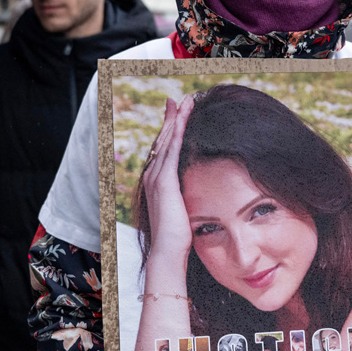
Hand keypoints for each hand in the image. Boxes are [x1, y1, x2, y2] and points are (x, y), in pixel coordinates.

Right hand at [140, 96, 194, 291]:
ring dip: (177, 119)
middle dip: (173, 118)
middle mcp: (152, 175)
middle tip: (180, 99)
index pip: (164, 149)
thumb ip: (187, 196)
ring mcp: (156, 177)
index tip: (180, 115)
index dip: (172, 130)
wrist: (168, 250)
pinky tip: (184, 118)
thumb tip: (199, 191)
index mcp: (157, 181)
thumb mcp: (183, 209)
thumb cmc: (178, 236)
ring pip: (167, 140)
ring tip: (185, 102)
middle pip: (163, 139)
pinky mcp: (163, 180)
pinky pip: (171, 149)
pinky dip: (177, 131)